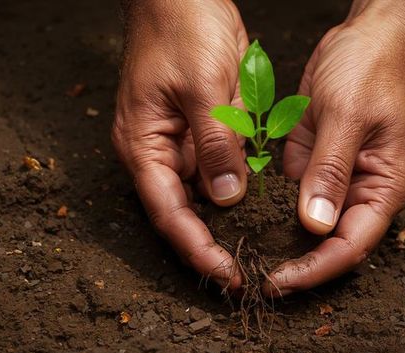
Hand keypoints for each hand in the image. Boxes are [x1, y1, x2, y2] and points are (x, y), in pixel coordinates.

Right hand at [112, 0, 247, 288]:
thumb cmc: (182, 28)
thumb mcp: (202, 85)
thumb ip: (214, 143)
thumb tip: (227, 198)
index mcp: (144, 144)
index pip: (167, 212)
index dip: (195, 247)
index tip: (225, 273)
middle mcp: (158, 151)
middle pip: (183, 211)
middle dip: (212, 243)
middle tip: (246, 272)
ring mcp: (180, 141)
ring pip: (203, 194)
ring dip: (227, 222)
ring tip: (258, 251)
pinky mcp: (201, 129)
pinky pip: (219, 167)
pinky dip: (238, 188)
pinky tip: (260, 209)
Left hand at [262, 1, 404, 296]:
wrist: (369, 37)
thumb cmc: (370, 69)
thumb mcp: (347, 117)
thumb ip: (330, 171)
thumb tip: (315, 225)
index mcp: (385, 187)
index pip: (351, 245)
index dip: (316, 269)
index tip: (279, 280)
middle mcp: (363, 190)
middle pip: (330, 243)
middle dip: (296, 263)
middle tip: (255, 276)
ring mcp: (337, 178)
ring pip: (309, 224)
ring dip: (280, 240)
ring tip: (243, 255)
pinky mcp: (316, 163)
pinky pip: (293, 196)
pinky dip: (271, 209)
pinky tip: (243, 218)